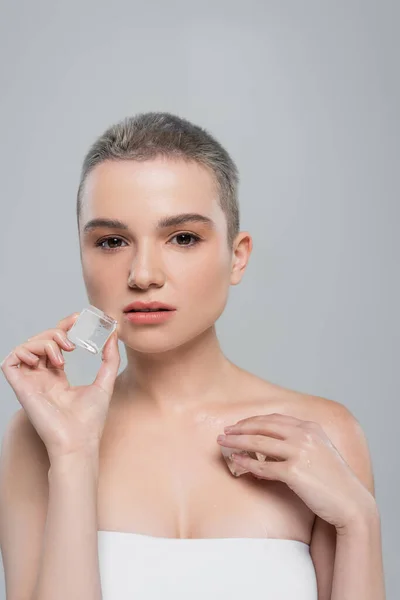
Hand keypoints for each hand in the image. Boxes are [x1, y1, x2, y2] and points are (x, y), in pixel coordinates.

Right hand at [1, 312, 119, 461]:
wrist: (79, 441)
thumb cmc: (90, 420)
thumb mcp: (105, 382)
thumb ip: (110, 358)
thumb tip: (114, 334)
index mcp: (58, 378)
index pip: (55, 345)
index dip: (63, 328)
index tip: (79, 318)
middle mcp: (42, 378)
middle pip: (40, 342)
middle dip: (56, 332)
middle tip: (72, 341)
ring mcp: (31, 382)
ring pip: (27, 347)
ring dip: (45, 342)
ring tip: (62, 357)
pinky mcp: (21, 387)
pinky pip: (10, 360)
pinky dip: (25, 351)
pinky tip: (45, 360)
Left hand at [217, 412, 373, 530]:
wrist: (351, 502)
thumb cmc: (334, 481)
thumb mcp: (319, 451)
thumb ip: (298, 443)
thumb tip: (268, 448)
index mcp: (310, 427)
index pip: (274, 419)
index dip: (253, 421)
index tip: (239, 425)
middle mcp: (304, 435)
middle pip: (263, 426)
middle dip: (240, 428)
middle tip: (224, 432)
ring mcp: (299, 452)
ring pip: (258, 443)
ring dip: (237, 442)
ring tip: (223, 443)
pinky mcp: (294, 472)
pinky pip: (262, 465)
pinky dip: (246, 463)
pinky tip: (236, 462)